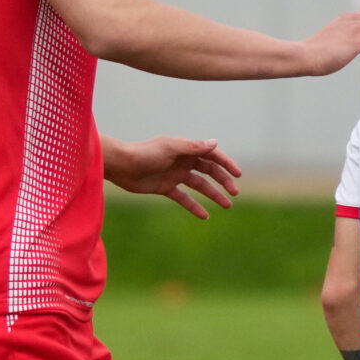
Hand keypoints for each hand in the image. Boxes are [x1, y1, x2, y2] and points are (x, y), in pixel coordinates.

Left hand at [104, 136, 241, 218]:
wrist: (121, 166)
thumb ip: (193, 147)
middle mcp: (183, 161)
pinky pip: (184, 198)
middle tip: (234, 193)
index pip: (212, 155)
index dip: (226, 163)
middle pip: (209, 171)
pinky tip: (205, 216)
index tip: (238, 174)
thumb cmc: (145, 154)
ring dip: (214, 194)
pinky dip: (194, 206)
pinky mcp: (166, 188)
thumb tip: (215, 143)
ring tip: (227, 205)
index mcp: (186, 149)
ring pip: (200, 186)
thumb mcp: (171, 149)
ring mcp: (175, 175)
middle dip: (223, 181)